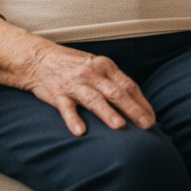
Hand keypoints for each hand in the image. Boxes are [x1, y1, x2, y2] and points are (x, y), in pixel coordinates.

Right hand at [21, 41, 155, 136]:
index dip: (142, 102)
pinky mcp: (57, 93)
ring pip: (95, 99)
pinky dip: (73, 119)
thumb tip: (134, 102)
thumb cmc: (72, 65)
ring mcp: (75, 83)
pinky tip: (80, 131)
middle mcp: (92, 73)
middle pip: (117, 92)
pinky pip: (67, 107)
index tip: (152, 118)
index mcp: (105, 66)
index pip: (129, 85)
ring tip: (120, 126)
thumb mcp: (96, 66)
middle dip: (133, 109)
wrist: (38, 58)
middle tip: (147, 125)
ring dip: (108, 113)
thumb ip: (112, 81)